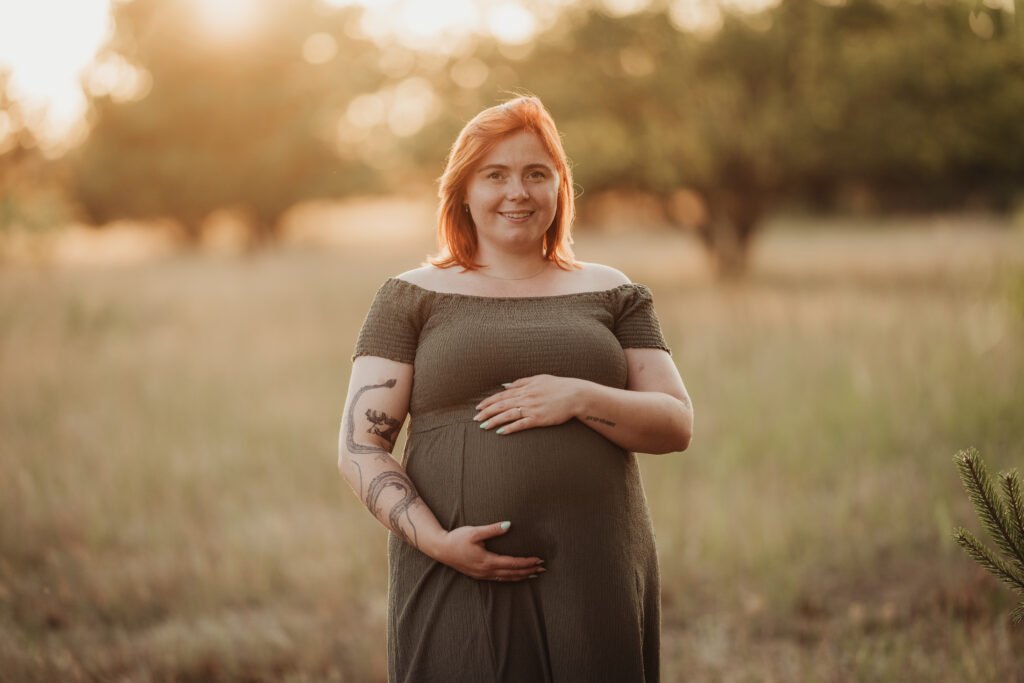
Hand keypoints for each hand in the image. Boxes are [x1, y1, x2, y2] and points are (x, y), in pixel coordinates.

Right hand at [431, 522, 545, 581]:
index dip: (527, 562)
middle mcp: (486, 571)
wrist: (440, 549)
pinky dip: (510, 578)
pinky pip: (499, 579)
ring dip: (521, 576)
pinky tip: (515, 576)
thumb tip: (509, 524)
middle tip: (542, 568)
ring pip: (506, 578)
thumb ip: (493, 529)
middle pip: (512, 573)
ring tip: (534, 574)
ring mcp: (482, 575)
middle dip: (528, 571)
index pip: (512, 563)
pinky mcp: (478, 575)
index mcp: (487, 560)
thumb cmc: (457, 538)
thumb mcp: (475, 531)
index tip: (539, 559)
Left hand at [474, 375, 583, 434]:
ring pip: (508, 414)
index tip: (479, 407)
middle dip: (487, 412)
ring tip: (483, 426)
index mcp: (525, 387)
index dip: (489, 401)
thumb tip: (505, 385)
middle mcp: (526, 397)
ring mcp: (532, 408)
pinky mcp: (539, 419)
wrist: (575, 394)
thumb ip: (521, 382)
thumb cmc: (558, 386)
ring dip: (494, 421)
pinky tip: (500, 432)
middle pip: (501, 404)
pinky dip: (509, 428)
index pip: (502, 395)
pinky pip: (521, 424)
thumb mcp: (538, 379)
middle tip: (475, 419)